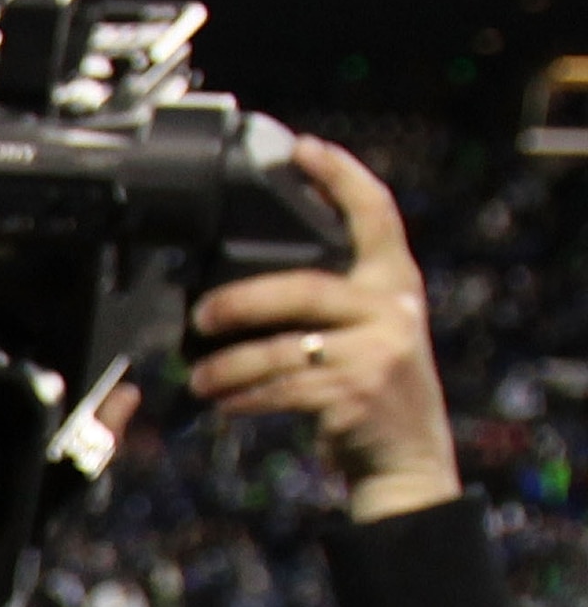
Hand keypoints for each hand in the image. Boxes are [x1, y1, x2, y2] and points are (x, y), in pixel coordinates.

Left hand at [190, 136, 459, 524]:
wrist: (409, 458)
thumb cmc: (370, 388)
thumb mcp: (370, 331)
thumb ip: (334, 300)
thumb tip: (244, 286)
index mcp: (395, 282)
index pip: (375, 213)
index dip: (340, 176)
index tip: (302, 148)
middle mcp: (392, 308)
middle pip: (305, 286)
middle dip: (242, 300)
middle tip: (199, 315)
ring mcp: (379, 351)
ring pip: (283, 348)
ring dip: (229, 366)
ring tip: (199, 379)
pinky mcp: (357, 392)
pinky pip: (284, 388)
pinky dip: (245, 397)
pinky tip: (223, 404)